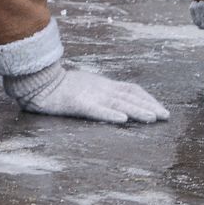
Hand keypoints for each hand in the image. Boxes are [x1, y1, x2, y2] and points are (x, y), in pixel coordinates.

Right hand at [3, 61, 168, 123]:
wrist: (37, 83)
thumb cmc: (59, 87)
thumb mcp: (85, 87)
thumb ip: (100, 93)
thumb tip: (117, 103)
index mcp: (103, 84)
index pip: (131, 89)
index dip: (148, 99)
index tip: (160, 109)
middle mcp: (100, 88)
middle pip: (130, 97)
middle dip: (149, 106)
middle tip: (166, 116)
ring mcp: (90, 96)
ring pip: (118, 104)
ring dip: (137, 111)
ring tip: (152, 119)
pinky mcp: (77, 104)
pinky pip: (96, 110)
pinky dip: (111, 114)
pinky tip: (122, 120)